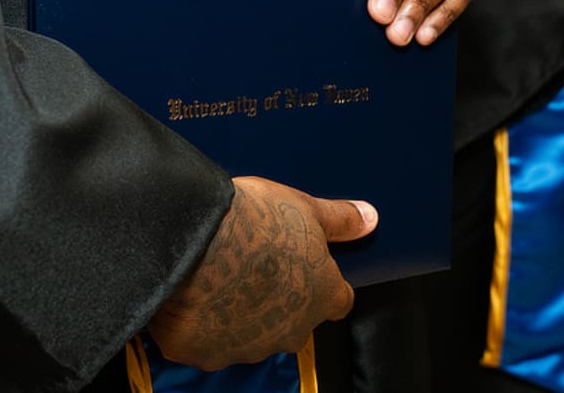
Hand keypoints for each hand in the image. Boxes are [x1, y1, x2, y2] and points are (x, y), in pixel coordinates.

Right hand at [147, 177, 377, 369]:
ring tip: (221, 276)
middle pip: (295, 322)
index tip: (310, 271)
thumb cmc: (254, 224)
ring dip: (242, 314)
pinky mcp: (209, 353)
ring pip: (252, 335)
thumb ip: (340, 220)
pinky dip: (204, 324)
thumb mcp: (306, 209)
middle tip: (257, 267)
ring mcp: (250, 346)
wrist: (196, 243)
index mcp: (322, 296)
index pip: (339, 301)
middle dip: (279, 301)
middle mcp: (292, 330)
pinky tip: (195, 296)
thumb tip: (368, 218)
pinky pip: (209, 342)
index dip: (326, 286)